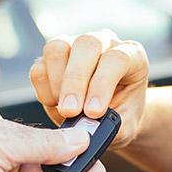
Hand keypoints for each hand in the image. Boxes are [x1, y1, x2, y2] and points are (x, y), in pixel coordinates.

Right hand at [29, 30, 148, 148]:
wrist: (111, 116)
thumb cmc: (123, 116)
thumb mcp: (126, 126)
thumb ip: (112, 126)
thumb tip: (87, 128)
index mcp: (131, 55)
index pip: (116, 58)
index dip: (102, 84)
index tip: (93, 112)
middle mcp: (103, 43)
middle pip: (86, 45)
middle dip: (75, 81)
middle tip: (70, 112)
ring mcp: (75, 46)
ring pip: (56, 49)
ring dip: (57, 83)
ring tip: (66, 109)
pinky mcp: (52, 58)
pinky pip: (39, 67)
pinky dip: (43, 90)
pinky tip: (56, 105)